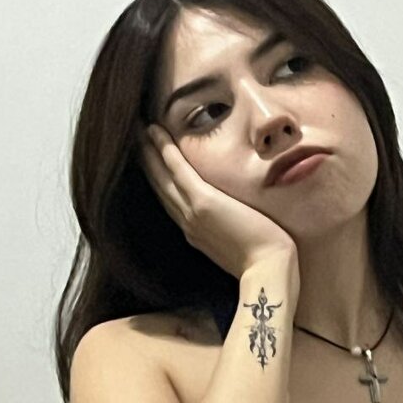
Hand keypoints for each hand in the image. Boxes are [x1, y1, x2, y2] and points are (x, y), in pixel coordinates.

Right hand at [139, 123, 297, 279]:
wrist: (267, 271)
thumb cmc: (264, 262)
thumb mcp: (241, 246)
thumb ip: (232, 231)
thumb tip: (239, 221)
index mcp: (196, 233)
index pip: (172, 202)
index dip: (160, 181)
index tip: (151, 163)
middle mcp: (187, 223)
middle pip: (160, 188)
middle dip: (147, 164)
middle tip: (135, 140)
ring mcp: (192, 213)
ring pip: (163, 177)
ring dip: (149, 152)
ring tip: (140, 131)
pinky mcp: (203, 203)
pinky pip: (178, 171)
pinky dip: (165, 151)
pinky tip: (157, 133)